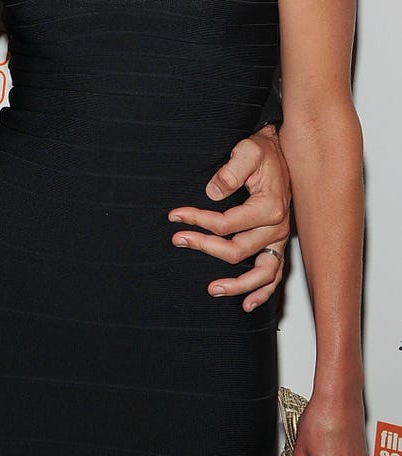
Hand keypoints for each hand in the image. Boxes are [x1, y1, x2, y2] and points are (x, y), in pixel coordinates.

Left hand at [168, 127, 290, 309]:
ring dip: (237, 285)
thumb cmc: (263, 151)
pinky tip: (248, 304)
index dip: (198, 220)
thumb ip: (231, 170)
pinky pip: (275, 275)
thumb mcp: (247, 151)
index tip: (175, 216)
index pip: (227, 224)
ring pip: (262, 273)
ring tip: (212, 289)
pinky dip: (263, 292)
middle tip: (178, 240)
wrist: (279, 152)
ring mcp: (279, 238)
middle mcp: (277, 226)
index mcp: (269, 207)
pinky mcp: (278, 243)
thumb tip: (213, 192)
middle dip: (204, 247)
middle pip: (237, 250)